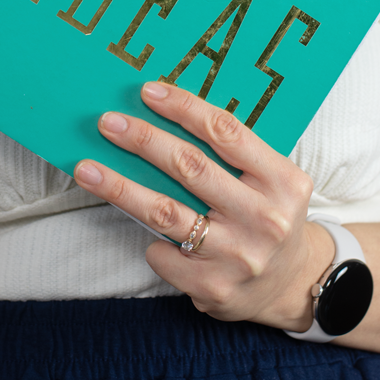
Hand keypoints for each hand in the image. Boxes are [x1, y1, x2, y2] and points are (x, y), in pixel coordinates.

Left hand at [73, 81, 331, 328]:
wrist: (292, 284)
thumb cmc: (268, 215)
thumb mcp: (270, 180)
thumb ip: (232, 152)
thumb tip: (163, 112)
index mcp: (283, 181)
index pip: (226, 132)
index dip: (183, 108)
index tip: (147, 92)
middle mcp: (264, 218)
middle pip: (190, 167)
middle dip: (143, 140)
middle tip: (108, 122)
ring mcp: (239, 256)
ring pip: (165, 212)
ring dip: (119, 186)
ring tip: (87, 168)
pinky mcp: (215, 287)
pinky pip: (164, 254)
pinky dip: (150, 242)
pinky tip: (144, 234)